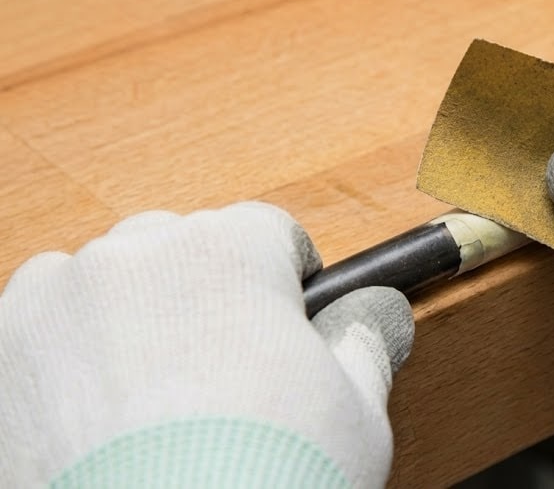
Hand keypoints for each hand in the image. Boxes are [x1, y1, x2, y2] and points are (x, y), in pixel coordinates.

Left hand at [0, 202, 412, 487]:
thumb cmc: (263, 481)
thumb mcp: (355, 411)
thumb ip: (365, 339)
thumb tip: (375, 310)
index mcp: (228, 251)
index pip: (268, 230)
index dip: (288, 280)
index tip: (287, 321)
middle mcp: (134, 256)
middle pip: (183, 248)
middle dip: (206, 295)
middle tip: (224, 371)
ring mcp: (55, 299)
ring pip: (108, 282)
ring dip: (134, 318)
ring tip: (157, 401)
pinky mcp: (2, 351)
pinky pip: (44, 328)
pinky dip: (72, 357)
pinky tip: (102, 417)